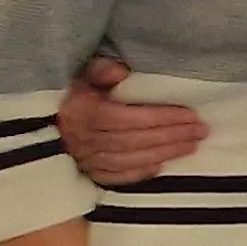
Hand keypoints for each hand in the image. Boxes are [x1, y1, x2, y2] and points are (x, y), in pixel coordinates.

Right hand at [57, 58, 205, 187]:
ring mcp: (82, 158)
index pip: (125, 118)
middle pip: (132, 140)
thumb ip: (101, 69)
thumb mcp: (83, 72)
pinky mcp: (84, 172)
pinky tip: (161, 166)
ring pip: (126, 160)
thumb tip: (121, 71)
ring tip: (192, 146)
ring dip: (163, 154)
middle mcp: (80, 138)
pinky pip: (114, 176)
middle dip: (170, 136)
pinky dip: (138, 173)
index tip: (190, 115)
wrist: (45, 116)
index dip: (159, 118)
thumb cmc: (73, 90)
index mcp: (80, 111)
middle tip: (201, 131)